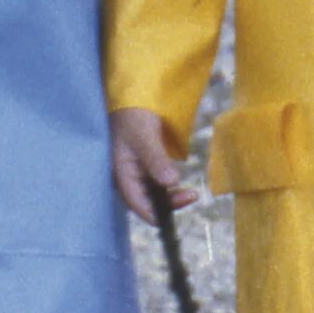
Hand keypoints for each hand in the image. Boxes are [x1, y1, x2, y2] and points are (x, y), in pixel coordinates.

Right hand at [110, 106, 199, 223]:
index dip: (155, 213)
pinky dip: (168, 187)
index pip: (136, 203)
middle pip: (145, 202)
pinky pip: (155, 183)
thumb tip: (170, 183)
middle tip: (192, 195)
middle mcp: (126, 177)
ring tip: (191, 193)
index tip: (176, 214)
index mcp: (121, 173)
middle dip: (168, 205)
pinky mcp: (143, 166)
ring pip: (152, 194)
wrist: (131, 98)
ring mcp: (134, 172)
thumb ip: (156, 160)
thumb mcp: (145, 136)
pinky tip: (180, 184)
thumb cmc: (133, 115)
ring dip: (170, 197)